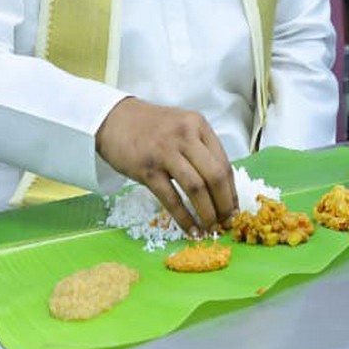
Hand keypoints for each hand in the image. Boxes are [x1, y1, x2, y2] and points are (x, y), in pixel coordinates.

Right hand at [94, 97, 236, 235]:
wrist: (114, 119)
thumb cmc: (151, 126)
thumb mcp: (182, 127)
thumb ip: (201, 149)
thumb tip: (220, 186)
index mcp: (199, 125)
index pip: (224, 163)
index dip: (232, 191)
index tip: (234, 209)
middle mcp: (186, 136)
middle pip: (215, 176)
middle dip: (224, 204)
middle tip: (226, 222)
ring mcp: (166, 152)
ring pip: (196, 189)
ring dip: (207, 213)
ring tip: (211, 228)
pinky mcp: (147, 169)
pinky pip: (171, 198)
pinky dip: (184, 217)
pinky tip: (190, 229)